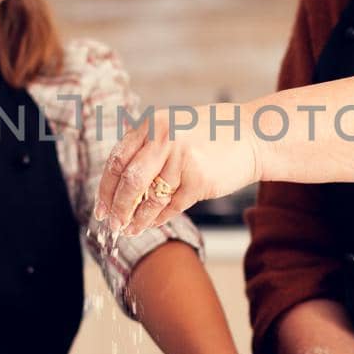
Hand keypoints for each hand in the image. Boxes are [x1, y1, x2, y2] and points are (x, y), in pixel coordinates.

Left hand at [93, 105, 261, 238]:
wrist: (253, 135)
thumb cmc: (212, 135)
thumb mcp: (173, 128)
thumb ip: (148, 148)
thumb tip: (118, 185)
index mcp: (152, 124)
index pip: (117, 160)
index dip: (106, 189)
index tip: (101, 208)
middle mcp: (164, 138)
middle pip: (129, 181)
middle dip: (117, 208)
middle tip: (112, 225)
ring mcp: (181, 159)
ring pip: (150, 197)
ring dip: (138, 218)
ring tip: (130, 230)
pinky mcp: (198, 179)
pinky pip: (172, 205)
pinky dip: (159, 217)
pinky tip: (152, 223)